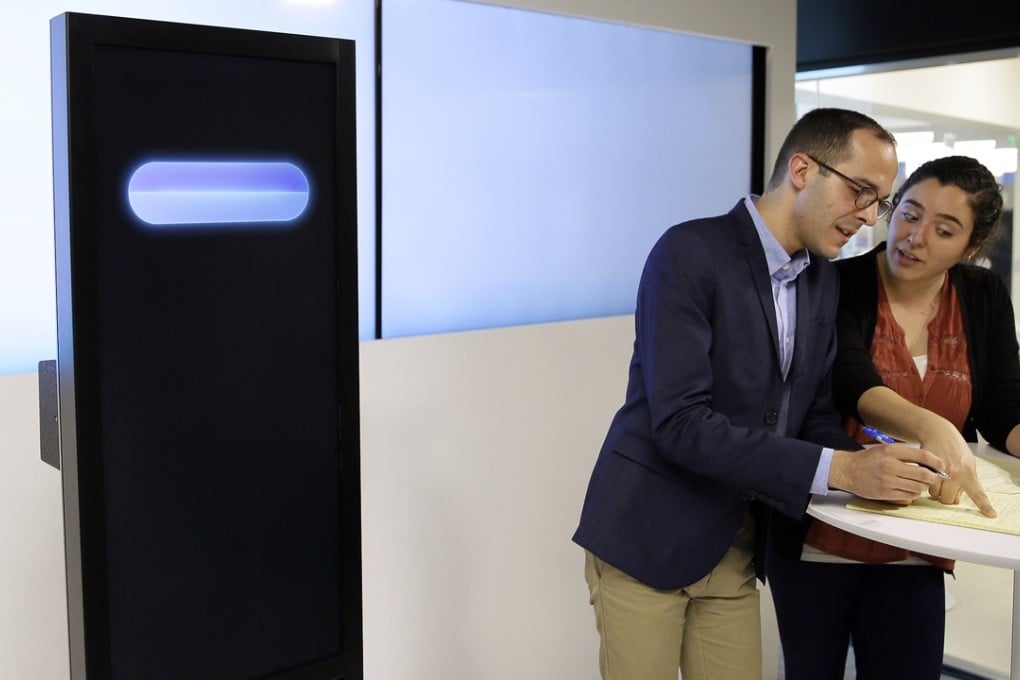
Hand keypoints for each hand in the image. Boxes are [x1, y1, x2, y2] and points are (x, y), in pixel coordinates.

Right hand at [829, 444, 948, 502]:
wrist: (847, 470)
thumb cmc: (868, 460)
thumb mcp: (885, 450)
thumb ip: (905, 454)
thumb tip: (928, 462)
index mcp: (891, 451)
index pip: (922, 456)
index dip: (936, 462)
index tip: (941, 466)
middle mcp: (890, 465)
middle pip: (923, 474)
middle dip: (932, 477)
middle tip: (933, 477)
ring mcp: (887, 480)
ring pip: (917, 487)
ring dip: (922, 487)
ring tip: (919, 484)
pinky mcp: (884, 493)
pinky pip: (908, 496)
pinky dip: (913, 494)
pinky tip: (909, 490)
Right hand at [917, 419, 996, 517]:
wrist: (939, 432)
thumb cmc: (955, 448)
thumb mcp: (968, 462)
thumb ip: (967, 480)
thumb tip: (958, 498)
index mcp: (968, 473)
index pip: (978, 493)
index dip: (984, 506)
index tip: (991, 514)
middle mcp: (954, 473)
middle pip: (947, 499)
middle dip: (946, 495)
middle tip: (946, 486)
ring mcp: (939, 471)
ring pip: (934, 493)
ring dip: (934, 489)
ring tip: (937, 478)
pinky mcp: (925, 468)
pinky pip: (924, 484)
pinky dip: (925, 482)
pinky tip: (928, 473)